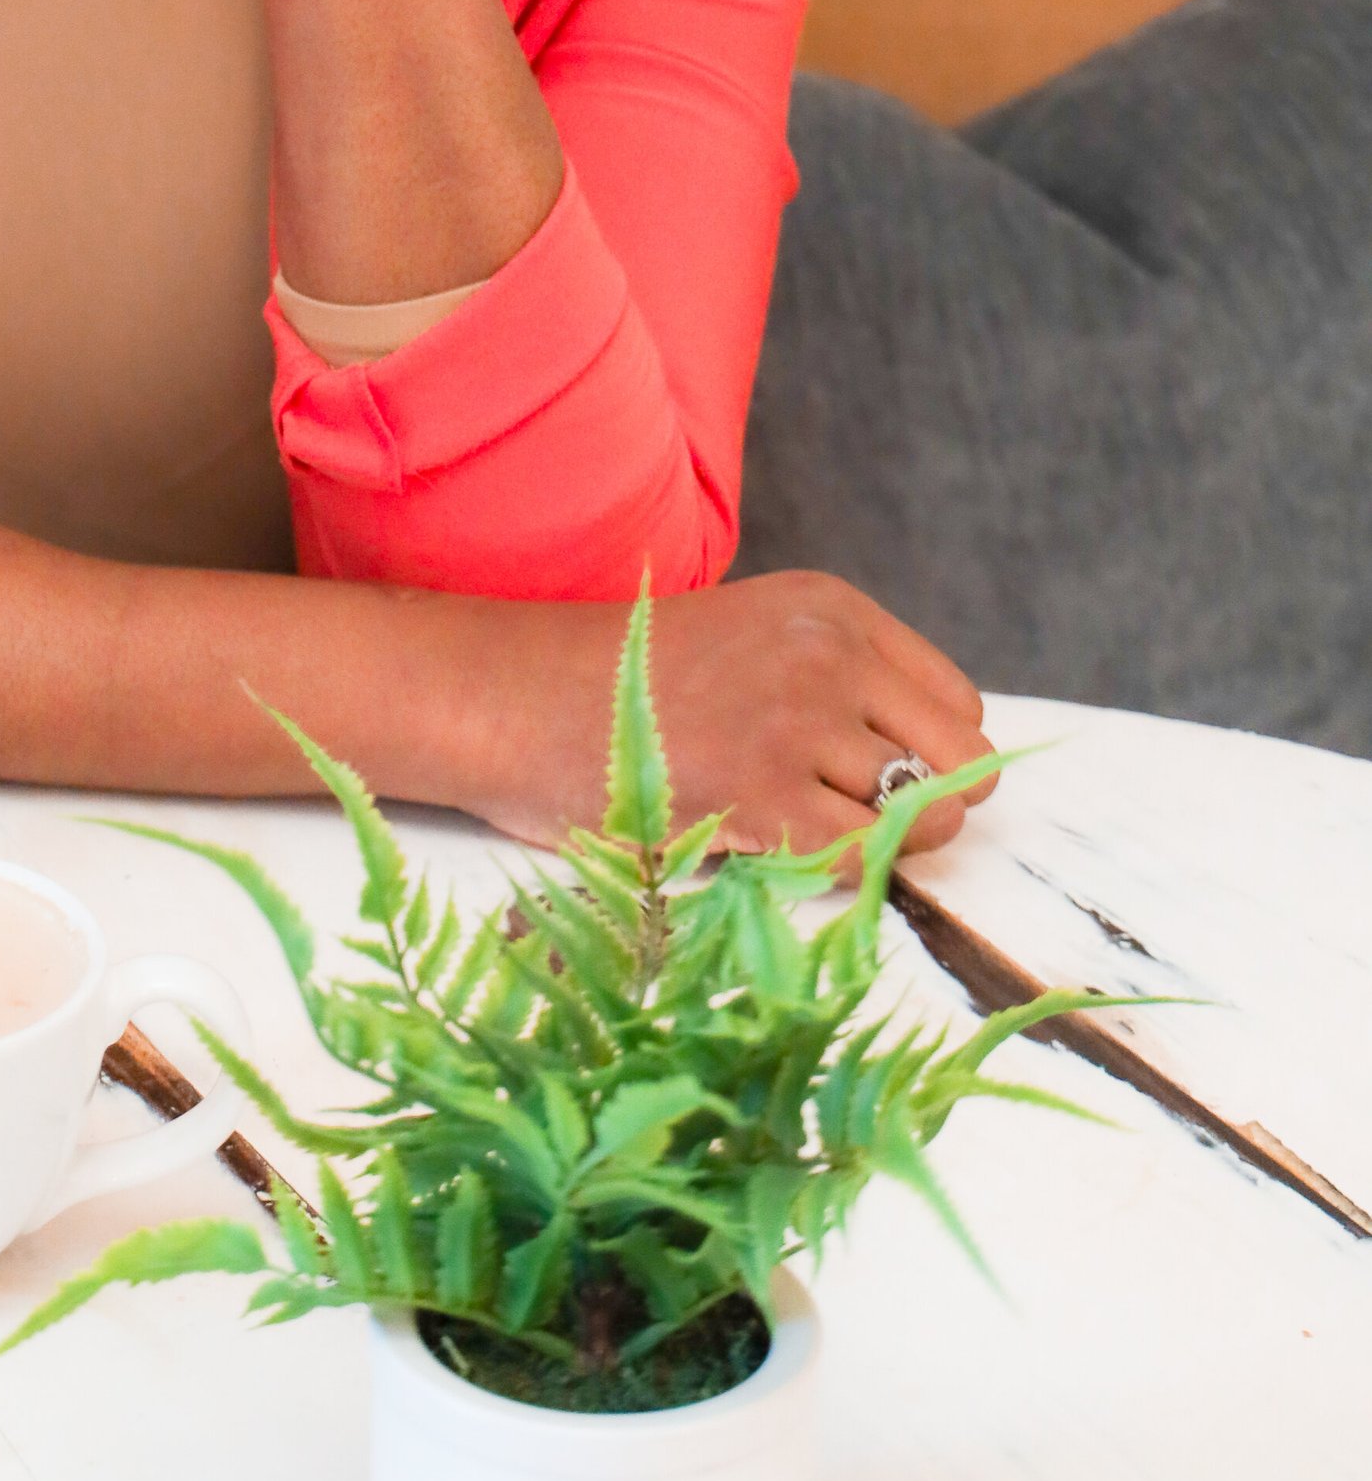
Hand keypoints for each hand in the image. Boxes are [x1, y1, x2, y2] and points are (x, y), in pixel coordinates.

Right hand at [452, 573, 996, 865]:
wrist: (520, 696)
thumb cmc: (628, 685)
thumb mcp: (752, 640)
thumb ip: (839, 684)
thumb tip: (943, 779)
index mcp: (832, 608)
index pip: (957, 704)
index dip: (925, 755)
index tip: (866, 776)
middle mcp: (830, 654)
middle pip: (959, 762)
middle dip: (921, 807)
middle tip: (840, 818)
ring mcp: (800, 721)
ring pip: (921, 817)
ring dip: (876, 846)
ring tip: (797, 833)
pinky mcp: (765, 792)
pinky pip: (863, 858)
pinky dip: (836, 873)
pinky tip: (775, 849)